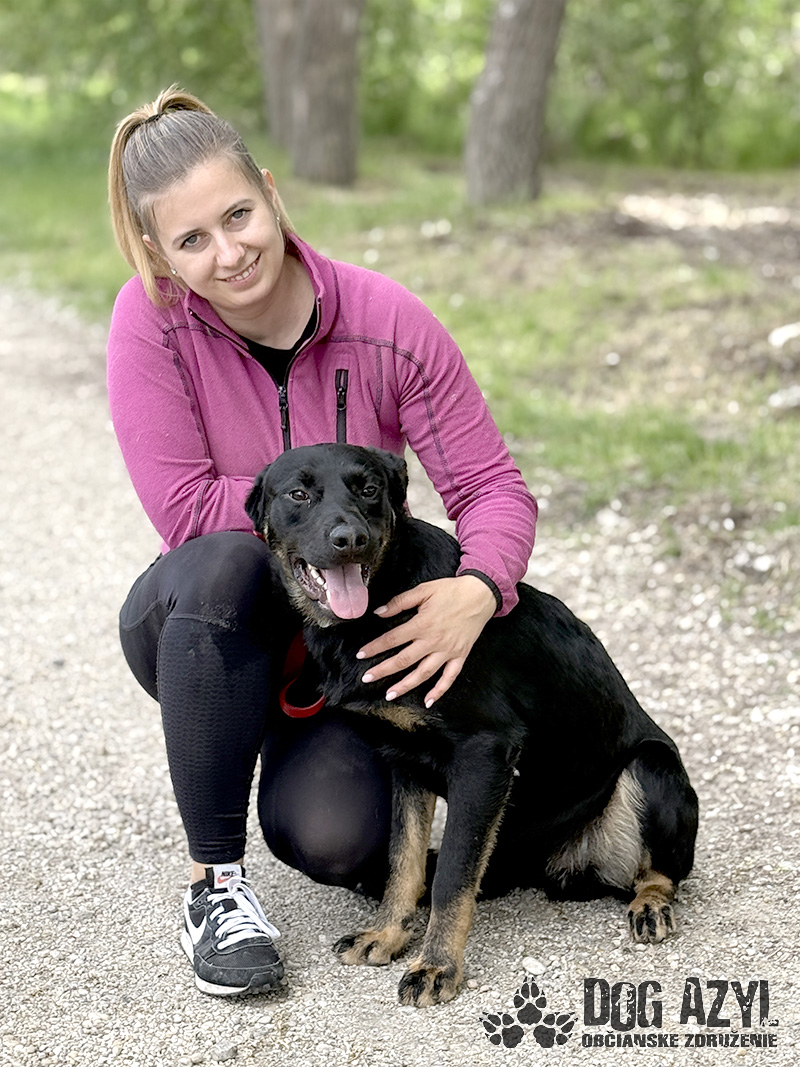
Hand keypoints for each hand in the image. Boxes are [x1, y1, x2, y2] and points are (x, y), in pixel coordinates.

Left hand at [357, 575, 496, 706]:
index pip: (392, 639)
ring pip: (423, 673)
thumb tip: (379, 612)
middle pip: (404, 660)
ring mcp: (448, 651)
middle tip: (367, 678)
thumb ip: (400, 601)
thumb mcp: (423, 590)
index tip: (361, 655)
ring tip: (390, 694)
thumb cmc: (451, 591)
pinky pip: (449, 677)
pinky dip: (439, 691)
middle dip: (383, 670)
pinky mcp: (460, 656)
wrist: (480, 594)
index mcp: (422, 624)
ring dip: (406, 685)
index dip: (375, 647)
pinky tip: (428, 701)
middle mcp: (433, 641)